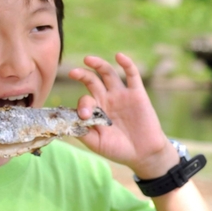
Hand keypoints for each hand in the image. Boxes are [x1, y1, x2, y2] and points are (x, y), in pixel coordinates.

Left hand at [67, 53, 178, 176]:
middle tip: (72, 72)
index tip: (85, 116)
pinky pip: (132, 76)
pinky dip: (127, 64)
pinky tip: (119, 56)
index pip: (84, 100)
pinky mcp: (137, 94)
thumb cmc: (118, 149)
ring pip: (108, 74)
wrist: (143, 154)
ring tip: (88, 59)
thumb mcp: (96, 143)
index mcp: (95, 109)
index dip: (82, 105)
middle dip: (82, 75)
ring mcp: (121, 95)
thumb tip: (68, 122)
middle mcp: (106, 99)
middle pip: (92, 81)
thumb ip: (82, 133)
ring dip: (98, 64)